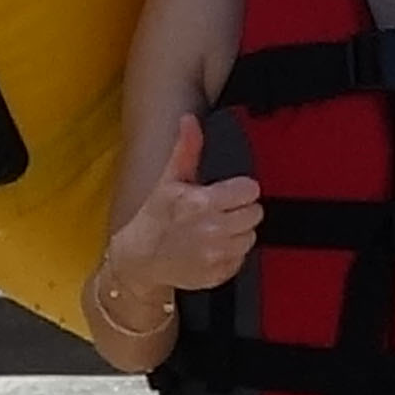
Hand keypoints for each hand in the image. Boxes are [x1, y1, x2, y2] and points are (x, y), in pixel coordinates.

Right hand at [101, 113, 262, 296]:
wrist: (139, 260)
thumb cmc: (155, 218)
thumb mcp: (168, 180)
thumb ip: (186, 149)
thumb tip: (189, 120)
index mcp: (203, 202)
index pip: (250, 190)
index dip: (240, 189)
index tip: (228, 193)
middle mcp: (213, 230)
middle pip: (255, 214)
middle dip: (240, 210)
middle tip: (221, 211)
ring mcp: (217, 255)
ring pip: (251, 237)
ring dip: (237, 233)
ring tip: (216, 230)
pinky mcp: (219, 274)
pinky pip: (241, 259)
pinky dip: (230, 254)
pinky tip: (212, 248)